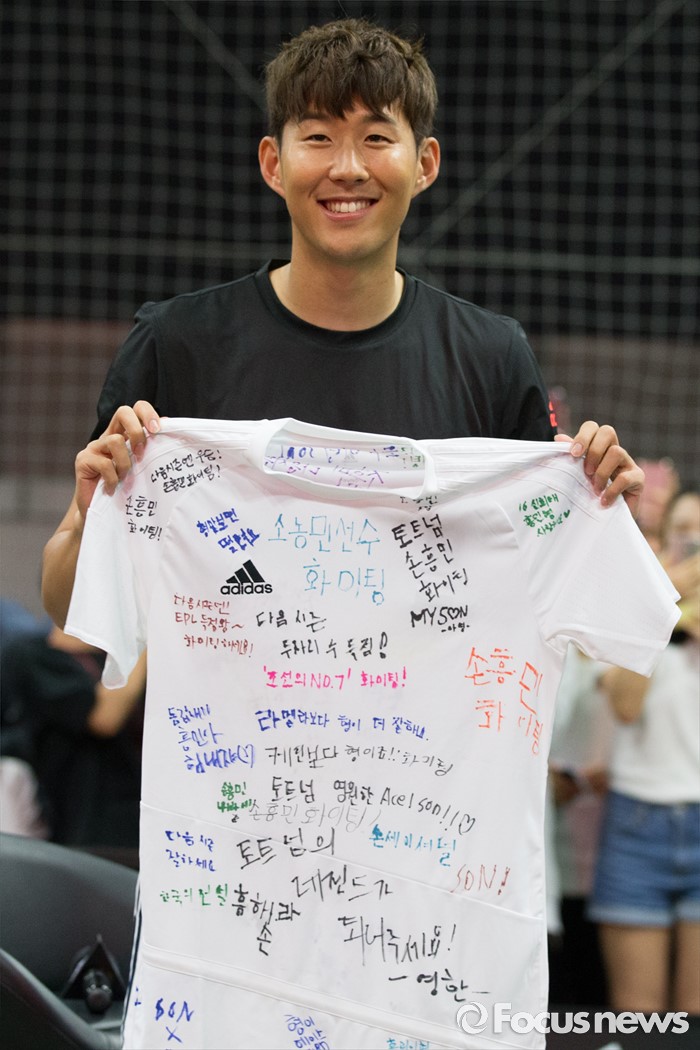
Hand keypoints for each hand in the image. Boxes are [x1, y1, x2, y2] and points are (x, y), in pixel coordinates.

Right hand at [74, 401, 160, 521]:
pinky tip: (113, 488)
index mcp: (124, 434)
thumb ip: (151, 448)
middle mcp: (108, 436)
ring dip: (125, 462)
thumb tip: (168, 424)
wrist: (99, 512)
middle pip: (123, 411)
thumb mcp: (141, 467)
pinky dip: (113, 478)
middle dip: (137, 429)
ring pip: (114, 440)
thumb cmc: (124, 490)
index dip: (147, 413)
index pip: (135, 409)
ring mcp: (94, 447)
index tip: (158, 429)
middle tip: (142, 451)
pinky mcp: (83, 461)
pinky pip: (104, 464)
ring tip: (125, 478)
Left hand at [555, 421, 643, 514]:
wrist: (608, 520)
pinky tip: (603, 501)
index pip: (593, 427)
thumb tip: (558, 436)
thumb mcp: (578, 476)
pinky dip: (611, 490)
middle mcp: (614, 451)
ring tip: (595, 489)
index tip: (573, 454)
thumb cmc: (590, 496)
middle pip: (607, 431)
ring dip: (601, 472)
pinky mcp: (638, 479)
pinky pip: (625, 477)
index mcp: (598, 448)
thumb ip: (572, 457)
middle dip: (593, 450)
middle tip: (586, 471)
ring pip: (616, 452)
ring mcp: (628, 463)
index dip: (583, 436)